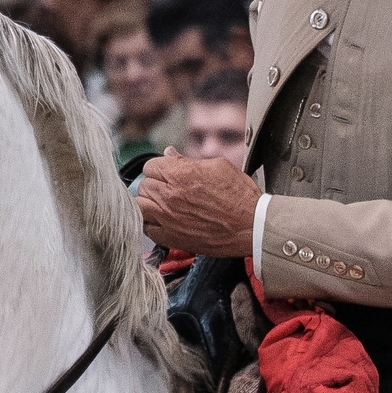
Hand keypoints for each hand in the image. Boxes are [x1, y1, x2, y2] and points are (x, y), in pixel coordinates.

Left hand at [133, 154, 259, 258]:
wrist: (251, 226)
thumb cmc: (239, 196)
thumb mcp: (217, 166)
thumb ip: (187, 161)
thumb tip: (170, 154)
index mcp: (179, 174)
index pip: (150, 166)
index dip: (160, 169)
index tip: (168, 174)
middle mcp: (168, 196)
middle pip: (144, 186)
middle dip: (155, 185)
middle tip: (168, 189)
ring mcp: (168, 218)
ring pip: (140, 206)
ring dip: (149, 204)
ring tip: (162, 205)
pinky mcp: (171, 238)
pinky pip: (147, 229)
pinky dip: (152, 224)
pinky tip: (164, 221)